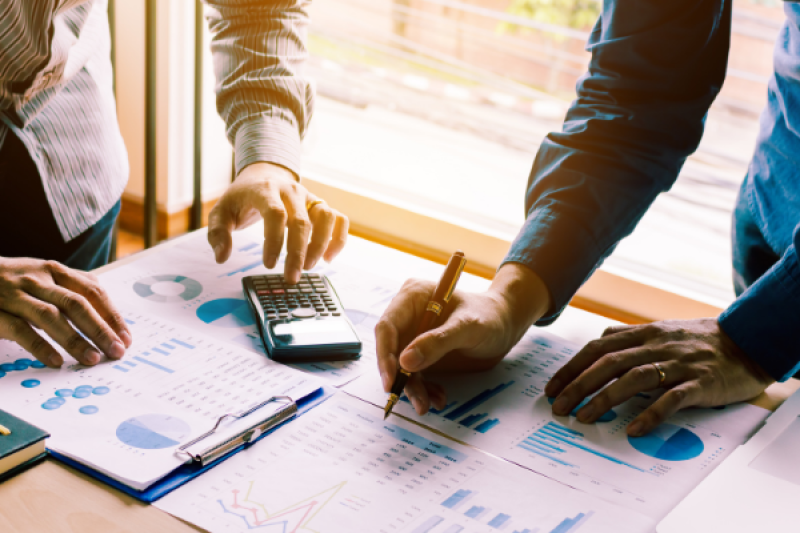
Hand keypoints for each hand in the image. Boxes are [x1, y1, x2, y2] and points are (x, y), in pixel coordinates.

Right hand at [0, 258, 132, 367]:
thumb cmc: (10, 283)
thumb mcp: (42, 278)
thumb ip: (71, 290)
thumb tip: (107, 318)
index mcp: (54, 270)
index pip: (92, 291)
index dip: (111, 315)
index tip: (126, 338)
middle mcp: (37, 279)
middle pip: (76, 304)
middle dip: (100, 329)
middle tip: (117, 352)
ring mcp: (14, 295)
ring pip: (51, 316)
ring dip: (75, 340)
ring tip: (92, 360)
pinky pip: (20, 330)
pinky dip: (40, 346)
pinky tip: (56, 362)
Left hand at [207, 162, 348, 283]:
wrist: (263, 174)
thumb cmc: (242, 197)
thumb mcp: (221, 211)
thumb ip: (218, 233)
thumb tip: (222, 257)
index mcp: (265, 190)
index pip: (275, 214)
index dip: (274, 241)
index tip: (269, 265)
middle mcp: (291, 191)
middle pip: (301, 221)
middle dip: (297, 253)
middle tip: (291, 278)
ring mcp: (309, 197)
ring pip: (325, 218)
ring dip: (320, 245)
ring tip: (308, 267)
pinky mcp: (320, 205)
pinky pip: (339, 219)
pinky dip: (338, 239)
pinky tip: (328, 258)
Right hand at [375, 263, 551, 413]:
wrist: (505, 324)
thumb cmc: (490, 316)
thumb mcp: (468, 327)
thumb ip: (437, 342)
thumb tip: (405, 361)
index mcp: (413, 297)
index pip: (388, 326)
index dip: (385, 354)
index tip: (391, 380)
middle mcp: (409, 315)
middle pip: (391, 349)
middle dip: (400, 377)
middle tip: (414, 400)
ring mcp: (414, 335)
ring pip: (402, 366)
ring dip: (414, 388)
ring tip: (428, 404)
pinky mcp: (421, 352)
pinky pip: (415, 374)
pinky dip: (424, 388)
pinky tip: (438, 396)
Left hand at [545, 318, 773, 436]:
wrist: (747, 342)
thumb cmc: (698, 340)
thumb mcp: (661, 330)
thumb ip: (629, 336)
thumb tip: (598, 341)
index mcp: (644, 333)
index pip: (598, 347)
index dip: (572, 367)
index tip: (552, 388)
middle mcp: (657, 345)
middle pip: (609, 362)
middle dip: (578, 385)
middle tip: (559, 407)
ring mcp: (678, 363)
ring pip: (634, 378)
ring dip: (605, 399)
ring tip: (585, 418)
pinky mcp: (700, 383)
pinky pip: (672, 399)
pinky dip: (651, 413)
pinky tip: (634, 429)